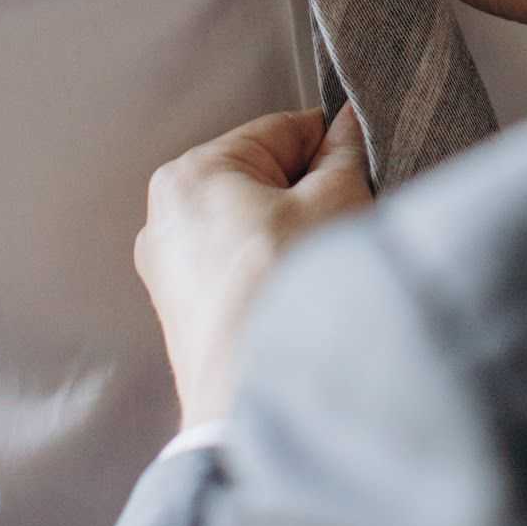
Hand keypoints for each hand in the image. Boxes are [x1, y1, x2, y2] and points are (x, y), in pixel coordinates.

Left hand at [135, 106, 371, 427]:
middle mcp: (165, 216)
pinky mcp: (180, 314)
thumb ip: (345, 153)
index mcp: (192, 172)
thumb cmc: (288, 291)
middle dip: (307, 198)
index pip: (282, 132)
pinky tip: (293, 298)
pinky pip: (234, 270)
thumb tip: (348, 127)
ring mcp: (167, 270)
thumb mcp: (336, 201)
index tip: (361, 173)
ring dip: (290, 238)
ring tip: (316, 270)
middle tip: (341, 228)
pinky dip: (267, 274)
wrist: (256, 398)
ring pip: (248, 226)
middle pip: (262, 180)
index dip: (331, 149)